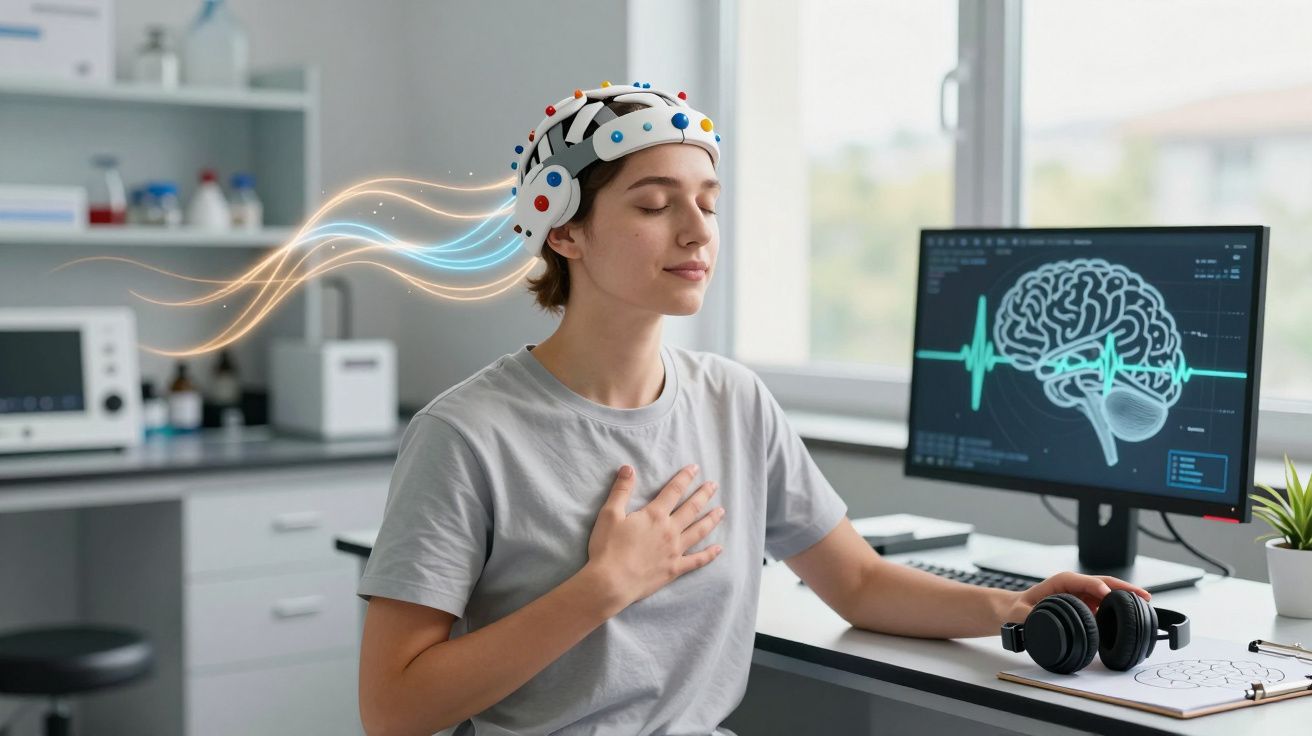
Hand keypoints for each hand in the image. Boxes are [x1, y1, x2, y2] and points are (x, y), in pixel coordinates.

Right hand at [585, 464, 725, 609]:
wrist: (611, 582)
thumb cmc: (608, 548)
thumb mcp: (609, 514)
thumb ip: (621, 490)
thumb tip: (628, 468)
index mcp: (655, 515)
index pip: (674, 491)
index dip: (685, 478)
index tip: (695, 468)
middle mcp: (670, 530)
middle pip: (691, 509)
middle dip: (703, 495)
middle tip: (714, 485)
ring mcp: (675, 550)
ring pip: (699, 531)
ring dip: (711, 520)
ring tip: (721, 511)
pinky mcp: (675, 569)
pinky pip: (697, 560)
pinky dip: (710, 555)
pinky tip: (719, 549)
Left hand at [1003, 571, 1150, 624]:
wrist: (1015, 612)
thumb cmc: (1018, 609)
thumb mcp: (1021, 614)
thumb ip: (1031, 618)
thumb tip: (1041, 622)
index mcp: (1060, 582)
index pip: (1083, 580)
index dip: (1096, 586)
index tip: (1107, 593)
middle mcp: (1075, 586)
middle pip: (1103, 583)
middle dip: (1123, 588)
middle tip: (1142, 596)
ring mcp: (1083, 595)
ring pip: (1109, 592)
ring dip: (1126, 596)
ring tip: (1144, 602)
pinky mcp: (1086, 604)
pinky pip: (1106, 603)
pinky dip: (1120, 605)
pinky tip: (1132, 612)